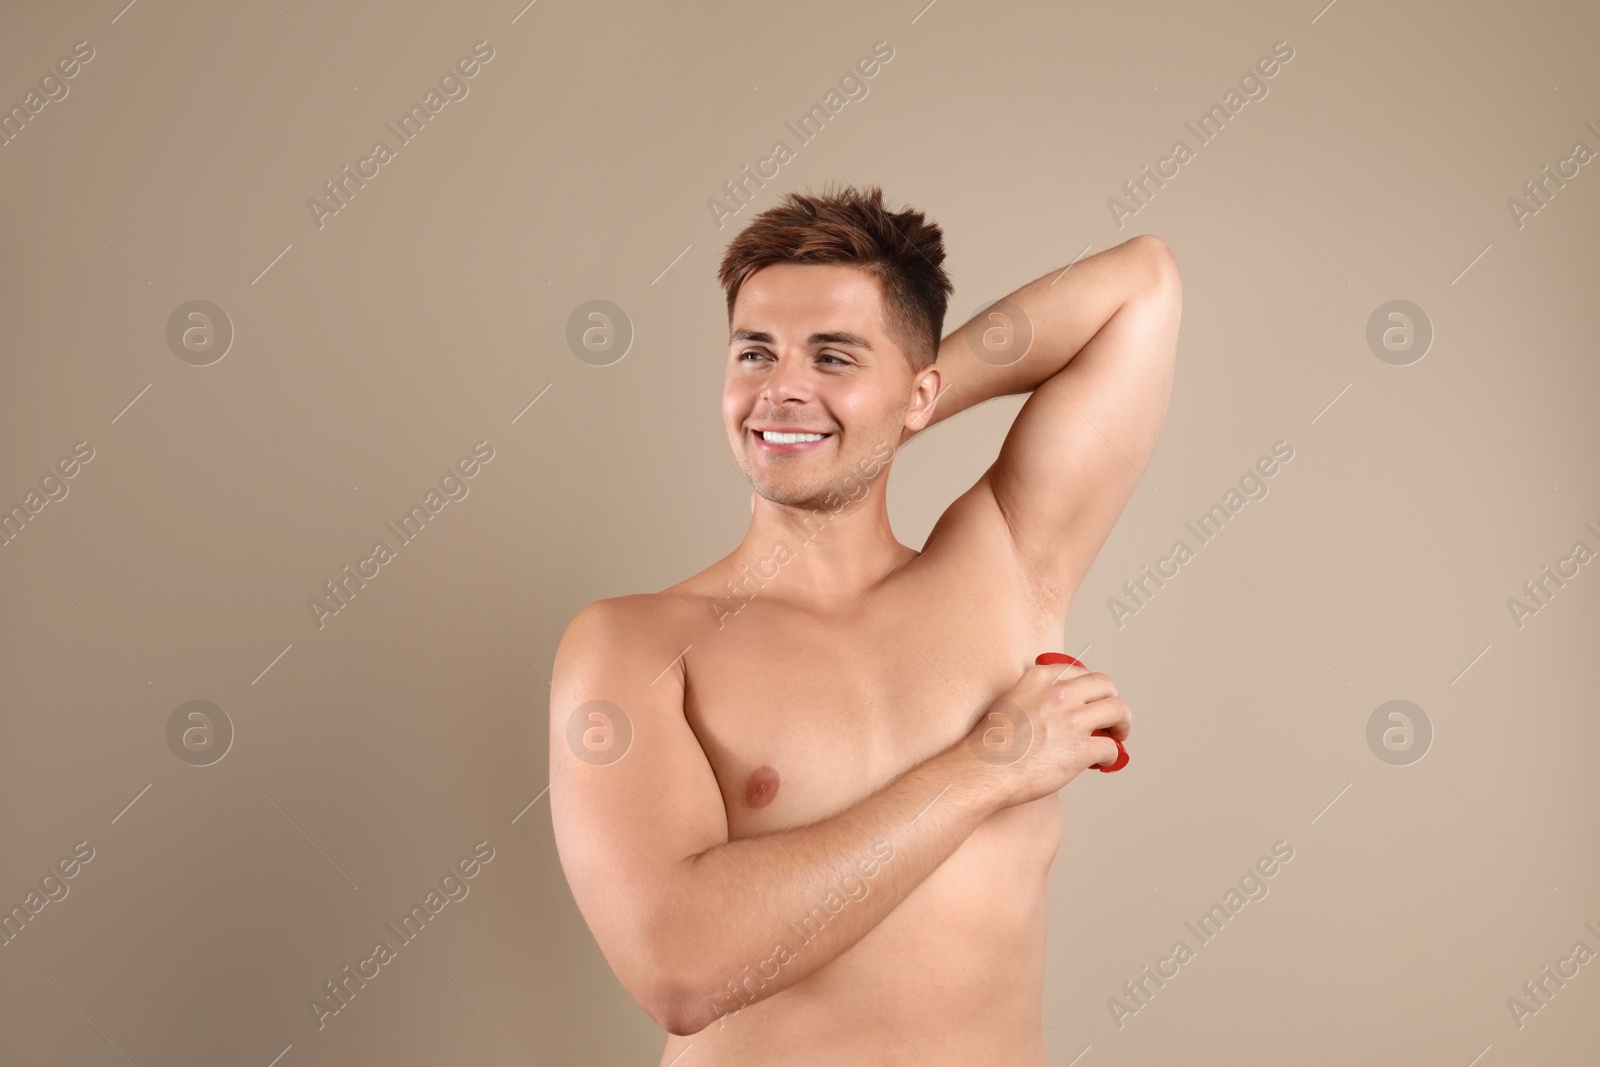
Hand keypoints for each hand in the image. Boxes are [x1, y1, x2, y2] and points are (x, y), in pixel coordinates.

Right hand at [962, 654, 1130, 806]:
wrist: (982, 771)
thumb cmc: (989, 744)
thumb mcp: (1009, 701)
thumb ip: (1035, 696)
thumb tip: (1056, 711)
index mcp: (1040, 678)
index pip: (1081, 672)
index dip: (1091, 689)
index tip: (1091, 701)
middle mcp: (1060, 693)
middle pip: (1105, 685)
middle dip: (1112, 700)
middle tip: (1112, 717)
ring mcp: (1072, 720)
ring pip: (1118, 710)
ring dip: (1122, 724)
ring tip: (1118, 735)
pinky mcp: (1081, 749)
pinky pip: (1112, 747)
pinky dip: (1112, 755)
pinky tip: (1103, 761)